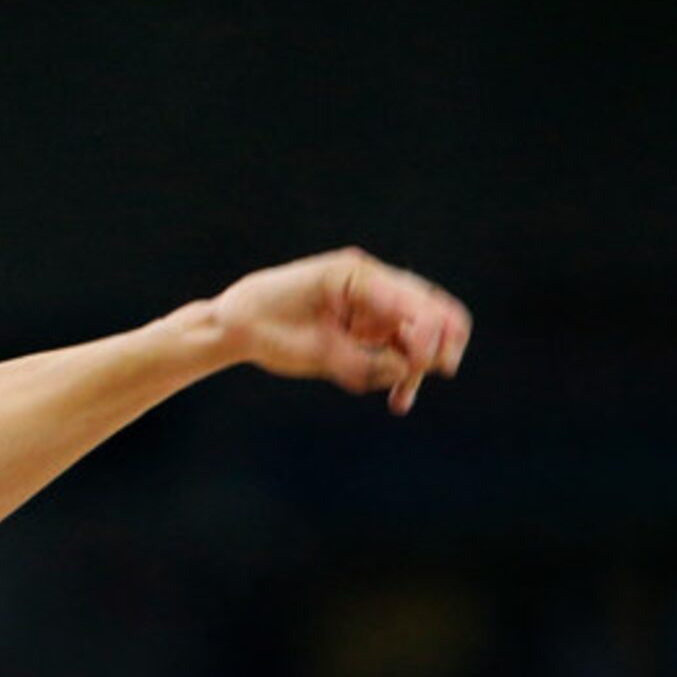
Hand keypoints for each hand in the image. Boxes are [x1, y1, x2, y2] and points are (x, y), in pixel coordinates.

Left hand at [209, 247, 470, 413]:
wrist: (237, 323)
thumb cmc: (264, 325)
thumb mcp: (309, 349)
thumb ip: (358, 359)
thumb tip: (404, 370)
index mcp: (355, 275)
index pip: (411, 298)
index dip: (427, 331)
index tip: (422, 364)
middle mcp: (371, 286)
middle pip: (429, 309)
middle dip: (438, 344)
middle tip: (434, 374)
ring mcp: (372, 307)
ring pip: (418, 334)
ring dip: (417, 367)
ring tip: (400, 401)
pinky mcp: (367, 328)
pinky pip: (399, 349)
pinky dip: (402, 372)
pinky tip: (399, 399)